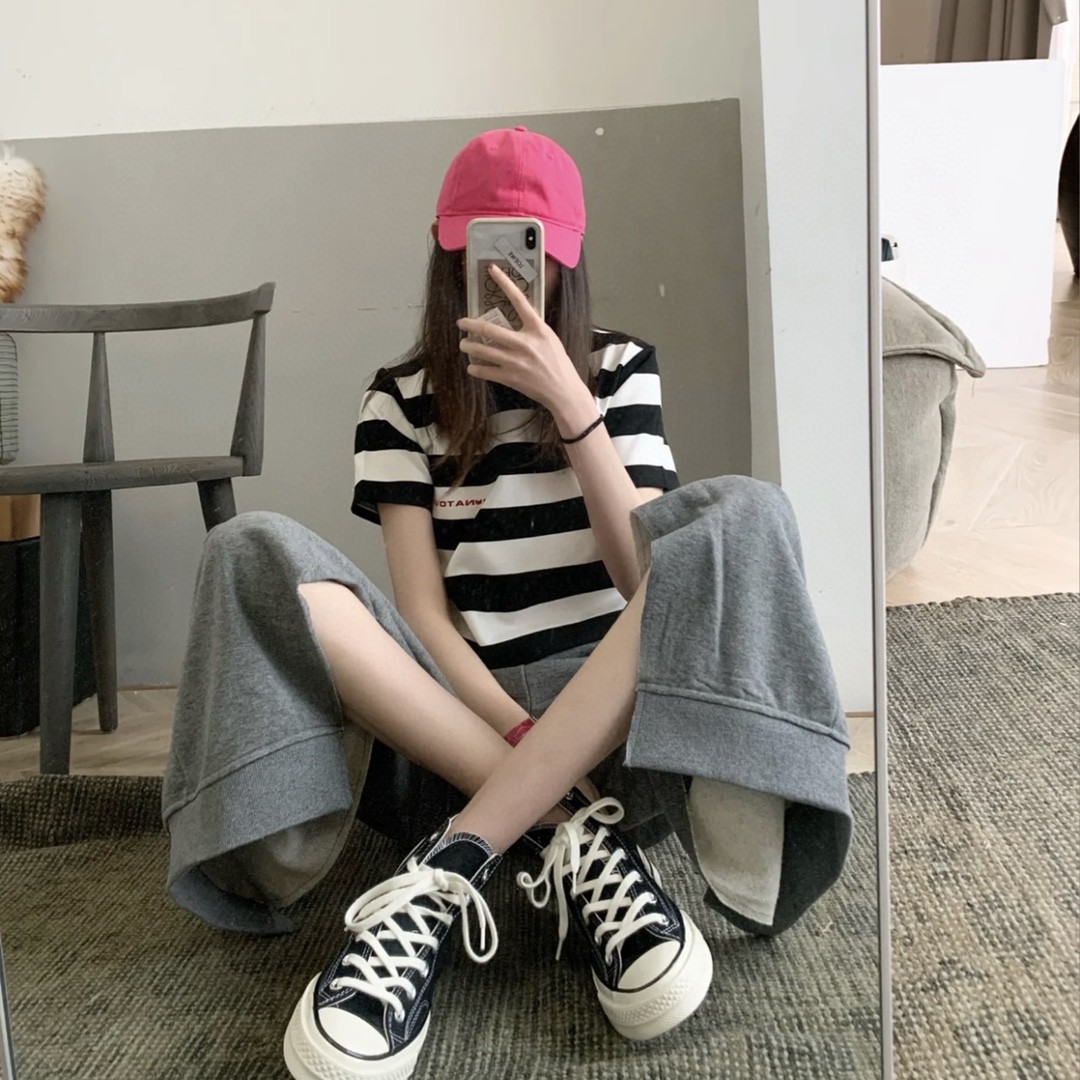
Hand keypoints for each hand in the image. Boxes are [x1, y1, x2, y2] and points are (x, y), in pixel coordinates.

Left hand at [457, 264, 594, 430]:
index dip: (504, 283)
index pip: (519, 300)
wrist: (563, 390)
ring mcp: (516, 361)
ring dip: (468, 347)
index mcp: (537, 329)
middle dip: (470, 325)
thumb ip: (533, 328)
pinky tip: (472, 366)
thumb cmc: (558, 364)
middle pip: (489, 329)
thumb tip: (517, 318)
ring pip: (482, 351)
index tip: (492, 270)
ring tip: (464, 345)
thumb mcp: (549, 339)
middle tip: (461, 323)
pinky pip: (485, 371)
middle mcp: (525, 343)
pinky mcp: (510, 378)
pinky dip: (475, 369)